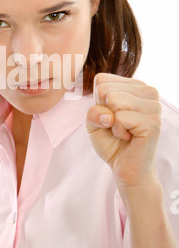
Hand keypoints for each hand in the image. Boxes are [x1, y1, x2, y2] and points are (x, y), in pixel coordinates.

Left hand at [86, 73, 161, 190]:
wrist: (126, 167)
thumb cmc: (111, 141)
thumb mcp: (93, 121)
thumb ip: (93, 111)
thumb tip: (109, 115)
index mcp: (135, 85)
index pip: (101, 80)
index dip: (98, 102)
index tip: (111, 116)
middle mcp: (148, 91)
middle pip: (105, 89)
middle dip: (104, 113)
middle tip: (118, 126)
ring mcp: (153, 105)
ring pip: (113, 100)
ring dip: (112, 123)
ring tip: (125, 131)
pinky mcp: (153, 122)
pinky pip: (120, 118)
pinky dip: (118, 131)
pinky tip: (129, 137)